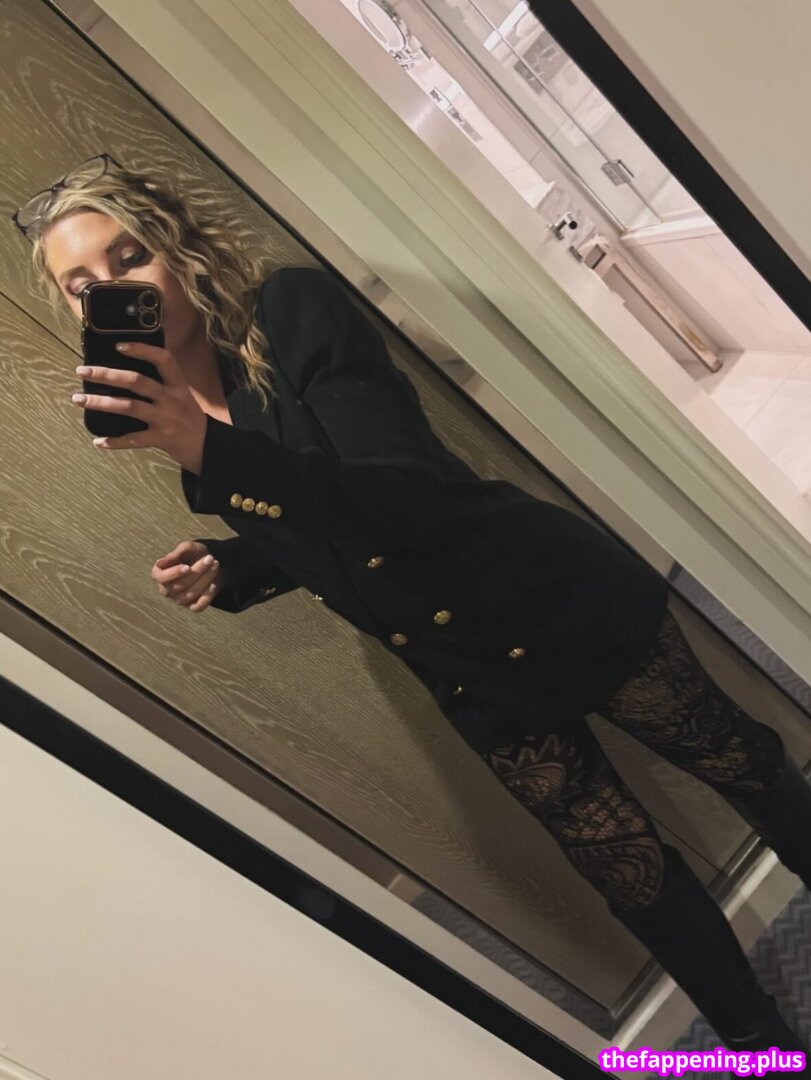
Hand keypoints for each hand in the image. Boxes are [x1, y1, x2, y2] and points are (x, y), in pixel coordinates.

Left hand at [71, 342, 207, 473]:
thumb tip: (126, 373)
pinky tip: (98, 442)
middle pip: (137, 381)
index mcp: (178, 385)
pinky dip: (115, 441)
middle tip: (83, 371)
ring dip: (101, 403)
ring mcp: (166, 419)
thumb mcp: (182, 395)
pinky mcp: (161, 439)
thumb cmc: (190, 418)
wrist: (208, 447)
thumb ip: (162, 383)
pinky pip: (134, 439)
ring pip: (129, 407)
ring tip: (79, 400)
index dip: (142, 350)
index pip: (163, 359)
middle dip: (107, 374)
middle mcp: (171, 399)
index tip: (118, 345)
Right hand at [152, 540, 224, 613]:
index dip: (174, 574)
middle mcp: (166, 589)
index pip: (161, 578)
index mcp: (159, 574)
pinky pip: (197, 606)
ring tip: (215, 566)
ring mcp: (178, 599)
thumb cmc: (194, 555)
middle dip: (197, 571)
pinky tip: (213, 585)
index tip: (187, 567)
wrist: (210, 564)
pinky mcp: (192, 606)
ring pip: (188, 595)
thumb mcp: (187, 548)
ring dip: (204, 580)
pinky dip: (206, 597)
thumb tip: (160, 563)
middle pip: (178, 586)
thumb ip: (175, 554)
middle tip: (210, 558)